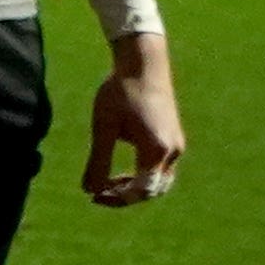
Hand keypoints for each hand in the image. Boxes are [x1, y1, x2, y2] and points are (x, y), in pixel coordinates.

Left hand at [85, 34, 184, 205]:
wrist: (143, 65)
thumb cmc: (120, 93)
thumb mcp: (103, 128)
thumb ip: (98, 161)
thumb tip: (88, 190)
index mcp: (156, 150)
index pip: (141, 190)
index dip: (117, 199)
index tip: (93, 196)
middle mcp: (173, 151)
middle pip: (154, 190)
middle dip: (126, 196)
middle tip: (98, 194)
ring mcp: (176, 144)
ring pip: (159, 181)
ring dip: (135, 187)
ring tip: (108, 183)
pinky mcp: (173, 138)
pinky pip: (161, 168)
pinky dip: (142, 175)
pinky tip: (120, 170)